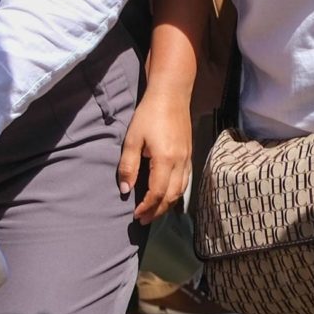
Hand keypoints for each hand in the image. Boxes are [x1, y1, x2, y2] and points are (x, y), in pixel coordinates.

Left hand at [119, 77, 193, 224]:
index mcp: (165, 159)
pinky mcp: (189, 153)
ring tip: (154, 211)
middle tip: (143, 220)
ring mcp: (187, 158)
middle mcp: (180, 162)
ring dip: (168, 204)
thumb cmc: (149, 114)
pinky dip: (176, 193)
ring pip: (181, 189)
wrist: (172, 94)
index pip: (158, 192)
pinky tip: (168, 195)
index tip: (135, 215)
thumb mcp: (132, 139)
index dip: (147, 206)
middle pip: (172, 195)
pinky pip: (185, 180)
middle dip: (158, 210)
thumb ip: (128, 166)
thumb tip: (124, 190)